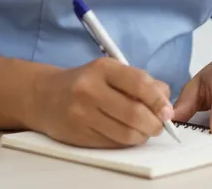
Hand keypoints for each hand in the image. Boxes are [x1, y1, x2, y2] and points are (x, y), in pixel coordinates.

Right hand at [29, 58, 173, 147]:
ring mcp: (82, 114)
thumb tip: (165, 102)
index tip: (167, 112)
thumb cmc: (84, 82)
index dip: (158, 101)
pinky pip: (112, 143)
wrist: (44, 96)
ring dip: (142, 135)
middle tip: (159, 125)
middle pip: (134, 113)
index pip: (139, 84)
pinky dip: (126, 142)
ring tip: (144, 130)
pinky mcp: (78, 134)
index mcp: (102, 68)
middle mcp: (90, 90)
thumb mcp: (110, 71)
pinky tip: (126, 134)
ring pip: (125, 133)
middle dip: (154, 123)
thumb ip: (140, 82)